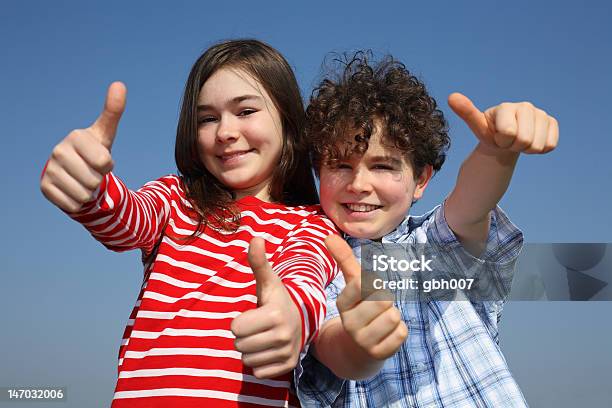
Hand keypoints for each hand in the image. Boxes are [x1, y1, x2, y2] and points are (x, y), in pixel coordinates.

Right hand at [40, 82, 125, 211]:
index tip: (100, 159)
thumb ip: (113, 111)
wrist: (74, 172)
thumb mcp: (106, 133)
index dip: (107, 166)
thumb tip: (119, 84)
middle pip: (94, 181)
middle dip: (98, 180)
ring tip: (83, 180)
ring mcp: (49, 170)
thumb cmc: (93, 151)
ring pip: (84, 195)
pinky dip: (78, 203)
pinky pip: (73, 205)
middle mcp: (58, 151)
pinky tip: (73, 190)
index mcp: (75, 137)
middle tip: (91, 172)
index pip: (104, 162)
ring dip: (89, 193)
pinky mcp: (45, 188)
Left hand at [231, 238, 301, 378]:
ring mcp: (287, 353)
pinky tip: (267, 350)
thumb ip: (259, 262)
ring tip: (262, 337)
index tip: (253, 314)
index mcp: (275, 314)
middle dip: (243, 336)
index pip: (235, 327)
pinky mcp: (287, 367)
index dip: (239, 321)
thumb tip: (255, 238)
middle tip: (257, 326)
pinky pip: (257, 372)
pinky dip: (258, 363)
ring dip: (250, 350)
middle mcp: (283, 335)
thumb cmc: (277, 299)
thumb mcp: (268, 282)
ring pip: (246, 360)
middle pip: (239, 345)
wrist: (302, 320)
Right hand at [326, 235, 407, 359]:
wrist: (356, 350)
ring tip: (381, 321)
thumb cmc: (359, 308)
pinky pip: (401, 332)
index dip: (372, 284)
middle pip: (383, 299)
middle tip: (376, 308)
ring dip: (393, 315)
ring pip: (393, 316)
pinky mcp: (379, 353)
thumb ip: (344, 260)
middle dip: (385, 300)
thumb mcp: (352, 285)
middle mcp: (349, 323)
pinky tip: (386, 334)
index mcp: (342, 303)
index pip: (363, 283)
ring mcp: (363, 340)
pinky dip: (399, 331)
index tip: (366, 291)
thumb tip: (329, 236)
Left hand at [448, 93, 558, 153]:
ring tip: (516, 140)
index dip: (501, 141)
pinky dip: (539, 149)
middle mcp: (525, 106)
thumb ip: (466, 112)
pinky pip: (550, 145)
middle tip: (507, 140)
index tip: (497, 136)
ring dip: (526, 149)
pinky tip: (530, 141)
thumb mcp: (477, 125)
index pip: (508, 133)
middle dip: (513, 146)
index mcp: (506, 107)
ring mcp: (541, 113)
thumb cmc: (489, 131)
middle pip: (524, 140)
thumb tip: (451, 97)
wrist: (504, 138)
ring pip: (537, 145)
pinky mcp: (552, 123)